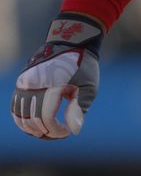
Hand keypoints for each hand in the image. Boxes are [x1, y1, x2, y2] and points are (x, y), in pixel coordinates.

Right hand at [10, 14, 104, 138]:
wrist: (71, 42)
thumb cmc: (84, 65)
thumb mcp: (89, 86)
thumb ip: (80, 108)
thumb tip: (73, 130)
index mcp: (51, 83)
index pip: (45, 118)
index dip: (55, 131)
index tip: (67, 133)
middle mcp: (33, 83)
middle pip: (31, 120)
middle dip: (45, 132)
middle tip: (60, 134)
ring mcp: (24, 82)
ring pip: (19, 116)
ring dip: (32, 129)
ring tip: (49, 131)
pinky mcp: (21, 82)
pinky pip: (15, 106)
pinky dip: (23, 119)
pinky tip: (37, 124)